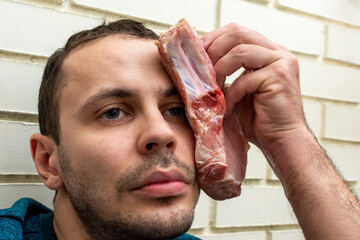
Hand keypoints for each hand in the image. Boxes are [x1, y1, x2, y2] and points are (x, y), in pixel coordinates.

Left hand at [201, 23, 306, 151]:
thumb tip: (199, 63)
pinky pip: (245, 79)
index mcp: (268, 51)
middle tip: (198, 66)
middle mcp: (277, 52)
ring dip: (219, 70)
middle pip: (238, 33)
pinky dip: (231, 94)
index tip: (195, 53)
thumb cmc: (259, 118)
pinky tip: (227, 108)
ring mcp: (281, 62)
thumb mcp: (238, 89)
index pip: (237, 32)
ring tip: (212, 89)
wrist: (280, 140)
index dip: (213, 38)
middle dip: (213, 48)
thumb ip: (227, 72)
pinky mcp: (280, 76)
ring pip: (240, 51)